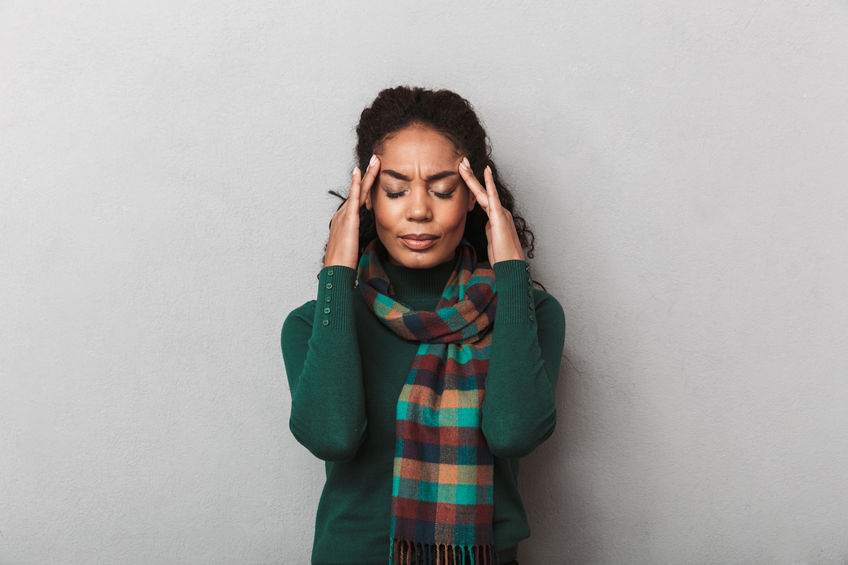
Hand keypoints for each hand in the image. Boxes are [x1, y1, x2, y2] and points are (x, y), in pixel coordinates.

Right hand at [324, 154, 380, 268]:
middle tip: (376, 159)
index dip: (366, 186)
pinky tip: (359, 172)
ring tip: (375, 161)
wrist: (336, 271)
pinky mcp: (348, 219)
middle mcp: (343, 214)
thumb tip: (364, 239)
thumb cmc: (344, 263)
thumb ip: (358, 239)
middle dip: (367, 174)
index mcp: (345, 221)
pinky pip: (353, 198)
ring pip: (358, 190)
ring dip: (366, 174)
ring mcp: (345, 215)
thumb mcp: (353, 247)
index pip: (358, 199)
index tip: (374, 174)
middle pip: (358, 191)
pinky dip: (356, 184)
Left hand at [458, 157, 524, 264]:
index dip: (472, 185)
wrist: (511, 266)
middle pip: (482, 190)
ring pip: (484, 191)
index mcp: (496, 217)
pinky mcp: (500, 217)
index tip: (463, 173)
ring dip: (473, 177)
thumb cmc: (502, 256)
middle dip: (471, 176)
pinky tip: (486, 173)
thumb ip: (489, 229)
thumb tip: (487, 224)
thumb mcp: (492, 240)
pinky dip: (489, 184)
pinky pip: (493, 198)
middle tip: (462, 161)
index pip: (481, 197)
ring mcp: (501, 213)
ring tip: (464, 164)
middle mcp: (499, 212)